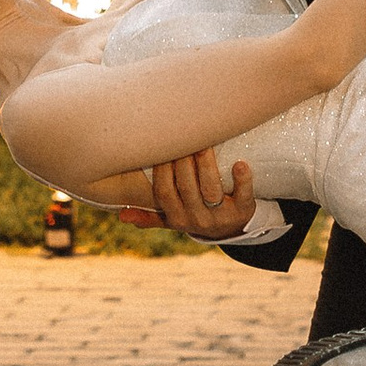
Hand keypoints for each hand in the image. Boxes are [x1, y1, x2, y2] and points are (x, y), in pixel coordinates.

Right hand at [123, 148, 259, 238]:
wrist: (234, 230)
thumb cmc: (198, 215)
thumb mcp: (173, 220)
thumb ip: (150, 216)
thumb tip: (121, 215)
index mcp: (178, 218)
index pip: (164, 193)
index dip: (162, 170)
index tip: (163, 145)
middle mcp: (198, 219)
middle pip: (187, 188)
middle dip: (184, 160)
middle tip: (185, 135)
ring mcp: (221, 216)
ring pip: (212, 190)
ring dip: (207, 165)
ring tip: (205, 142)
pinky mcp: (244, 210)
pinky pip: (244, 195)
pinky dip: (242, 179)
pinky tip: (240, 163)